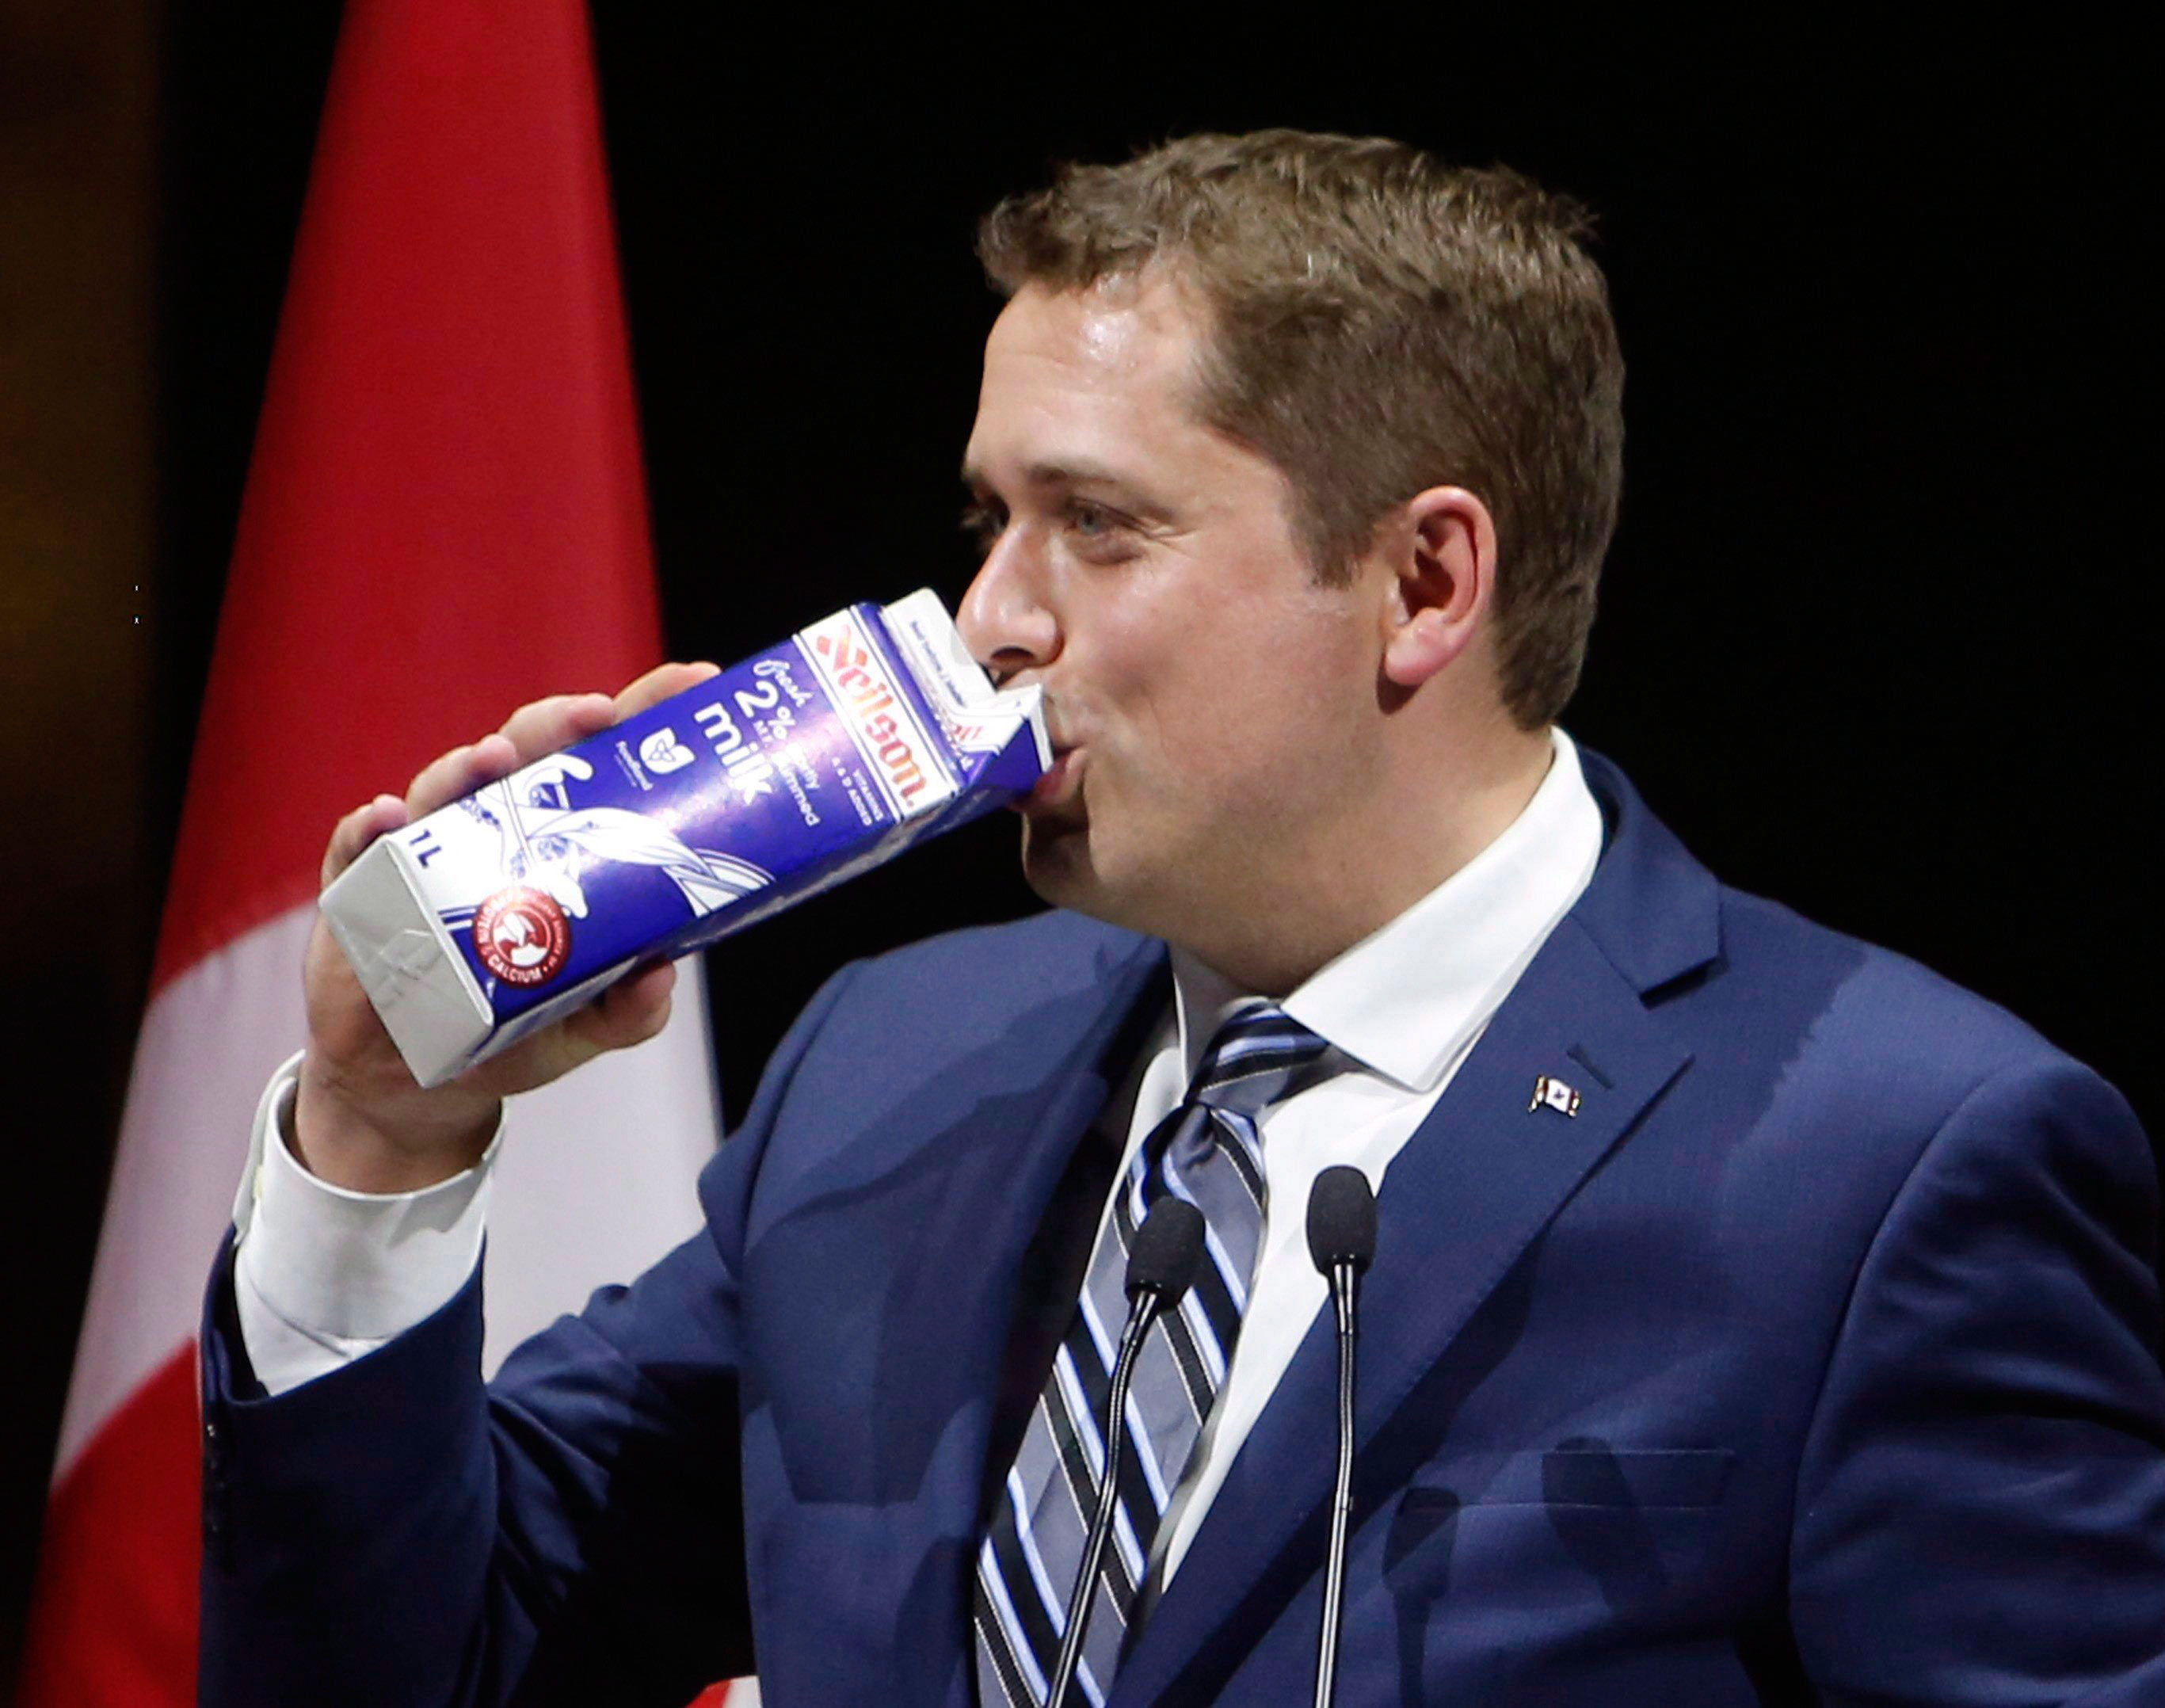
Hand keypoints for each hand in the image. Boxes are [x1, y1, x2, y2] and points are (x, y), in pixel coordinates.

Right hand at [293, 661, 719, 1192]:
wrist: (416, 1084)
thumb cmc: (510, 1028)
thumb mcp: (584, 1025)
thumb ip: (629, 1010)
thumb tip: (660, 979)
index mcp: (556, 842)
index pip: (603, 763)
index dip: (644, 716)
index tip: (693, 682)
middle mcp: (493, 831)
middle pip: (527, 752)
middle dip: (561, 722)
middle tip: (598, 714)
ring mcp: (425, 853)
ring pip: (444, 788)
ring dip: (466, 768)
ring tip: (494, 757)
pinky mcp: (360, 889)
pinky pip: (357, 848)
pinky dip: (369, 829)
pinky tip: (389, 818)